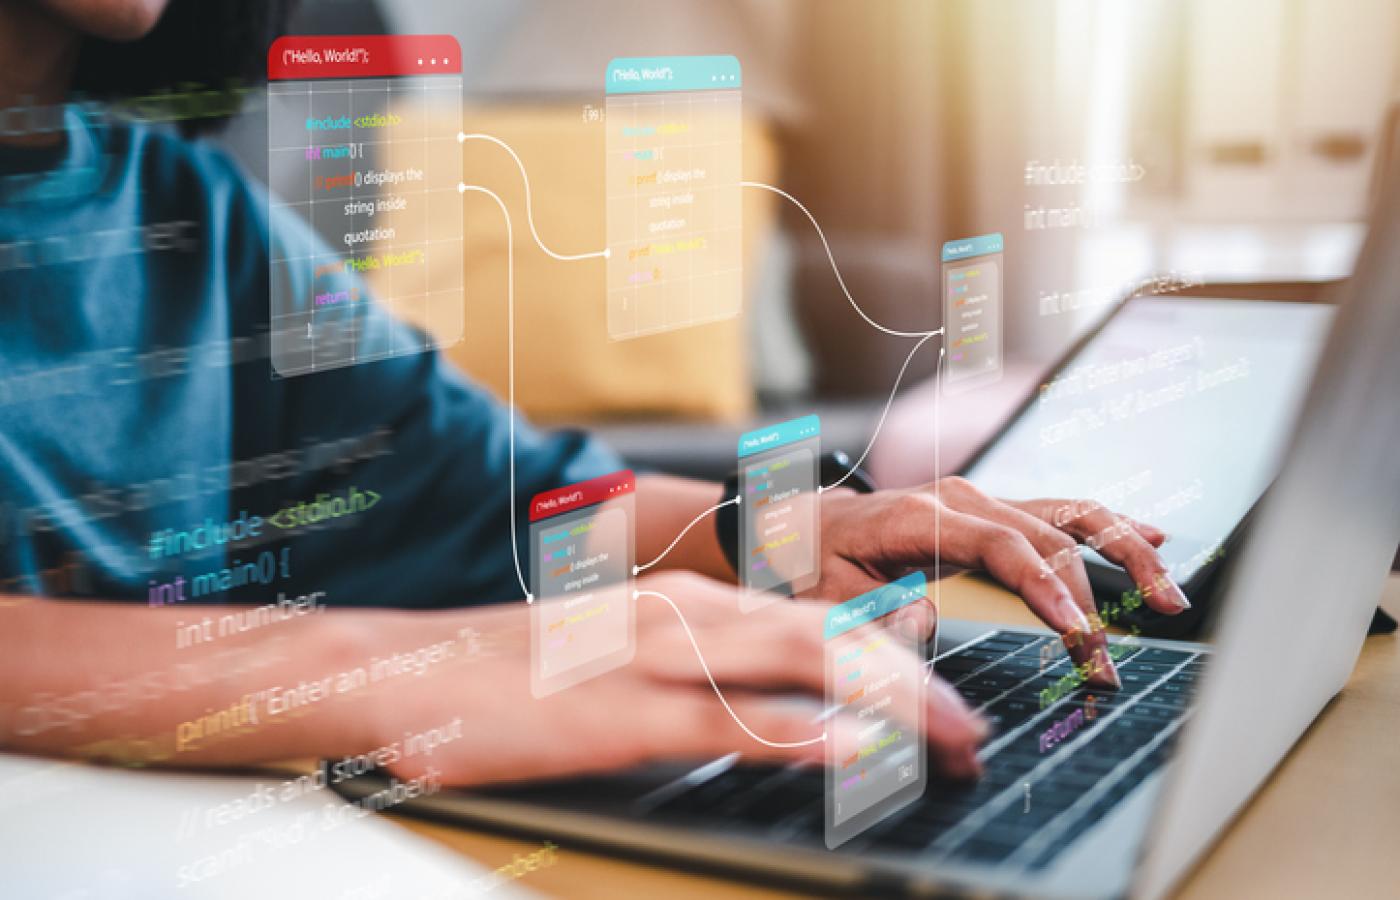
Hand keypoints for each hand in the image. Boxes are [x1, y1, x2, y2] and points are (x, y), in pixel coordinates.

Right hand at [379, 571, 987, 787]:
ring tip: (948, 738)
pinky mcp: (620, 715)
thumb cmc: (516, 673)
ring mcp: (654, 660)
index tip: (946, 698)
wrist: (411, 668)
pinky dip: (797, 732)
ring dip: (885, 702)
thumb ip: (699, 669)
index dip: (897, 658)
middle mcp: (685, 616)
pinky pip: (724, 720)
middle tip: (970, 732)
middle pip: (829, 637)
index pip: (819, 622)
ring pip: (797, 663)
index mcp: (689, 605)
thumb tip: (777, 702)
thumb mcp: (621, 656)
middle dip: (915, 684)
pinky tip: (847, 748)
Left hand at [814, 477, 1189, 687]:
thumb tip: (926, 625)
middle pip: (1049, 536)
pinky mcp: (996, 512)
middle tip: (1110, 662)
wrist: (806, 523)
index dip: (1047, 587)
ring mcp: (984, 501)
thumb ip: (875, 611)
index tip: (1078, 632)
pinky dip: (1110, 527)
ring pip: (1071, 514)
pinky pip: (1063, 512)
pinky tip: (1154, 541)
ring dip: (1125, 552)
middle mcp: (964, 500)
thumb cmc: (818, 560)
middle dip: (1092, 597)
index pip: (1005, 547)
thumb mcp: (831, 595)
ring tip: (1169, 596)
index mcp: (925, 516)